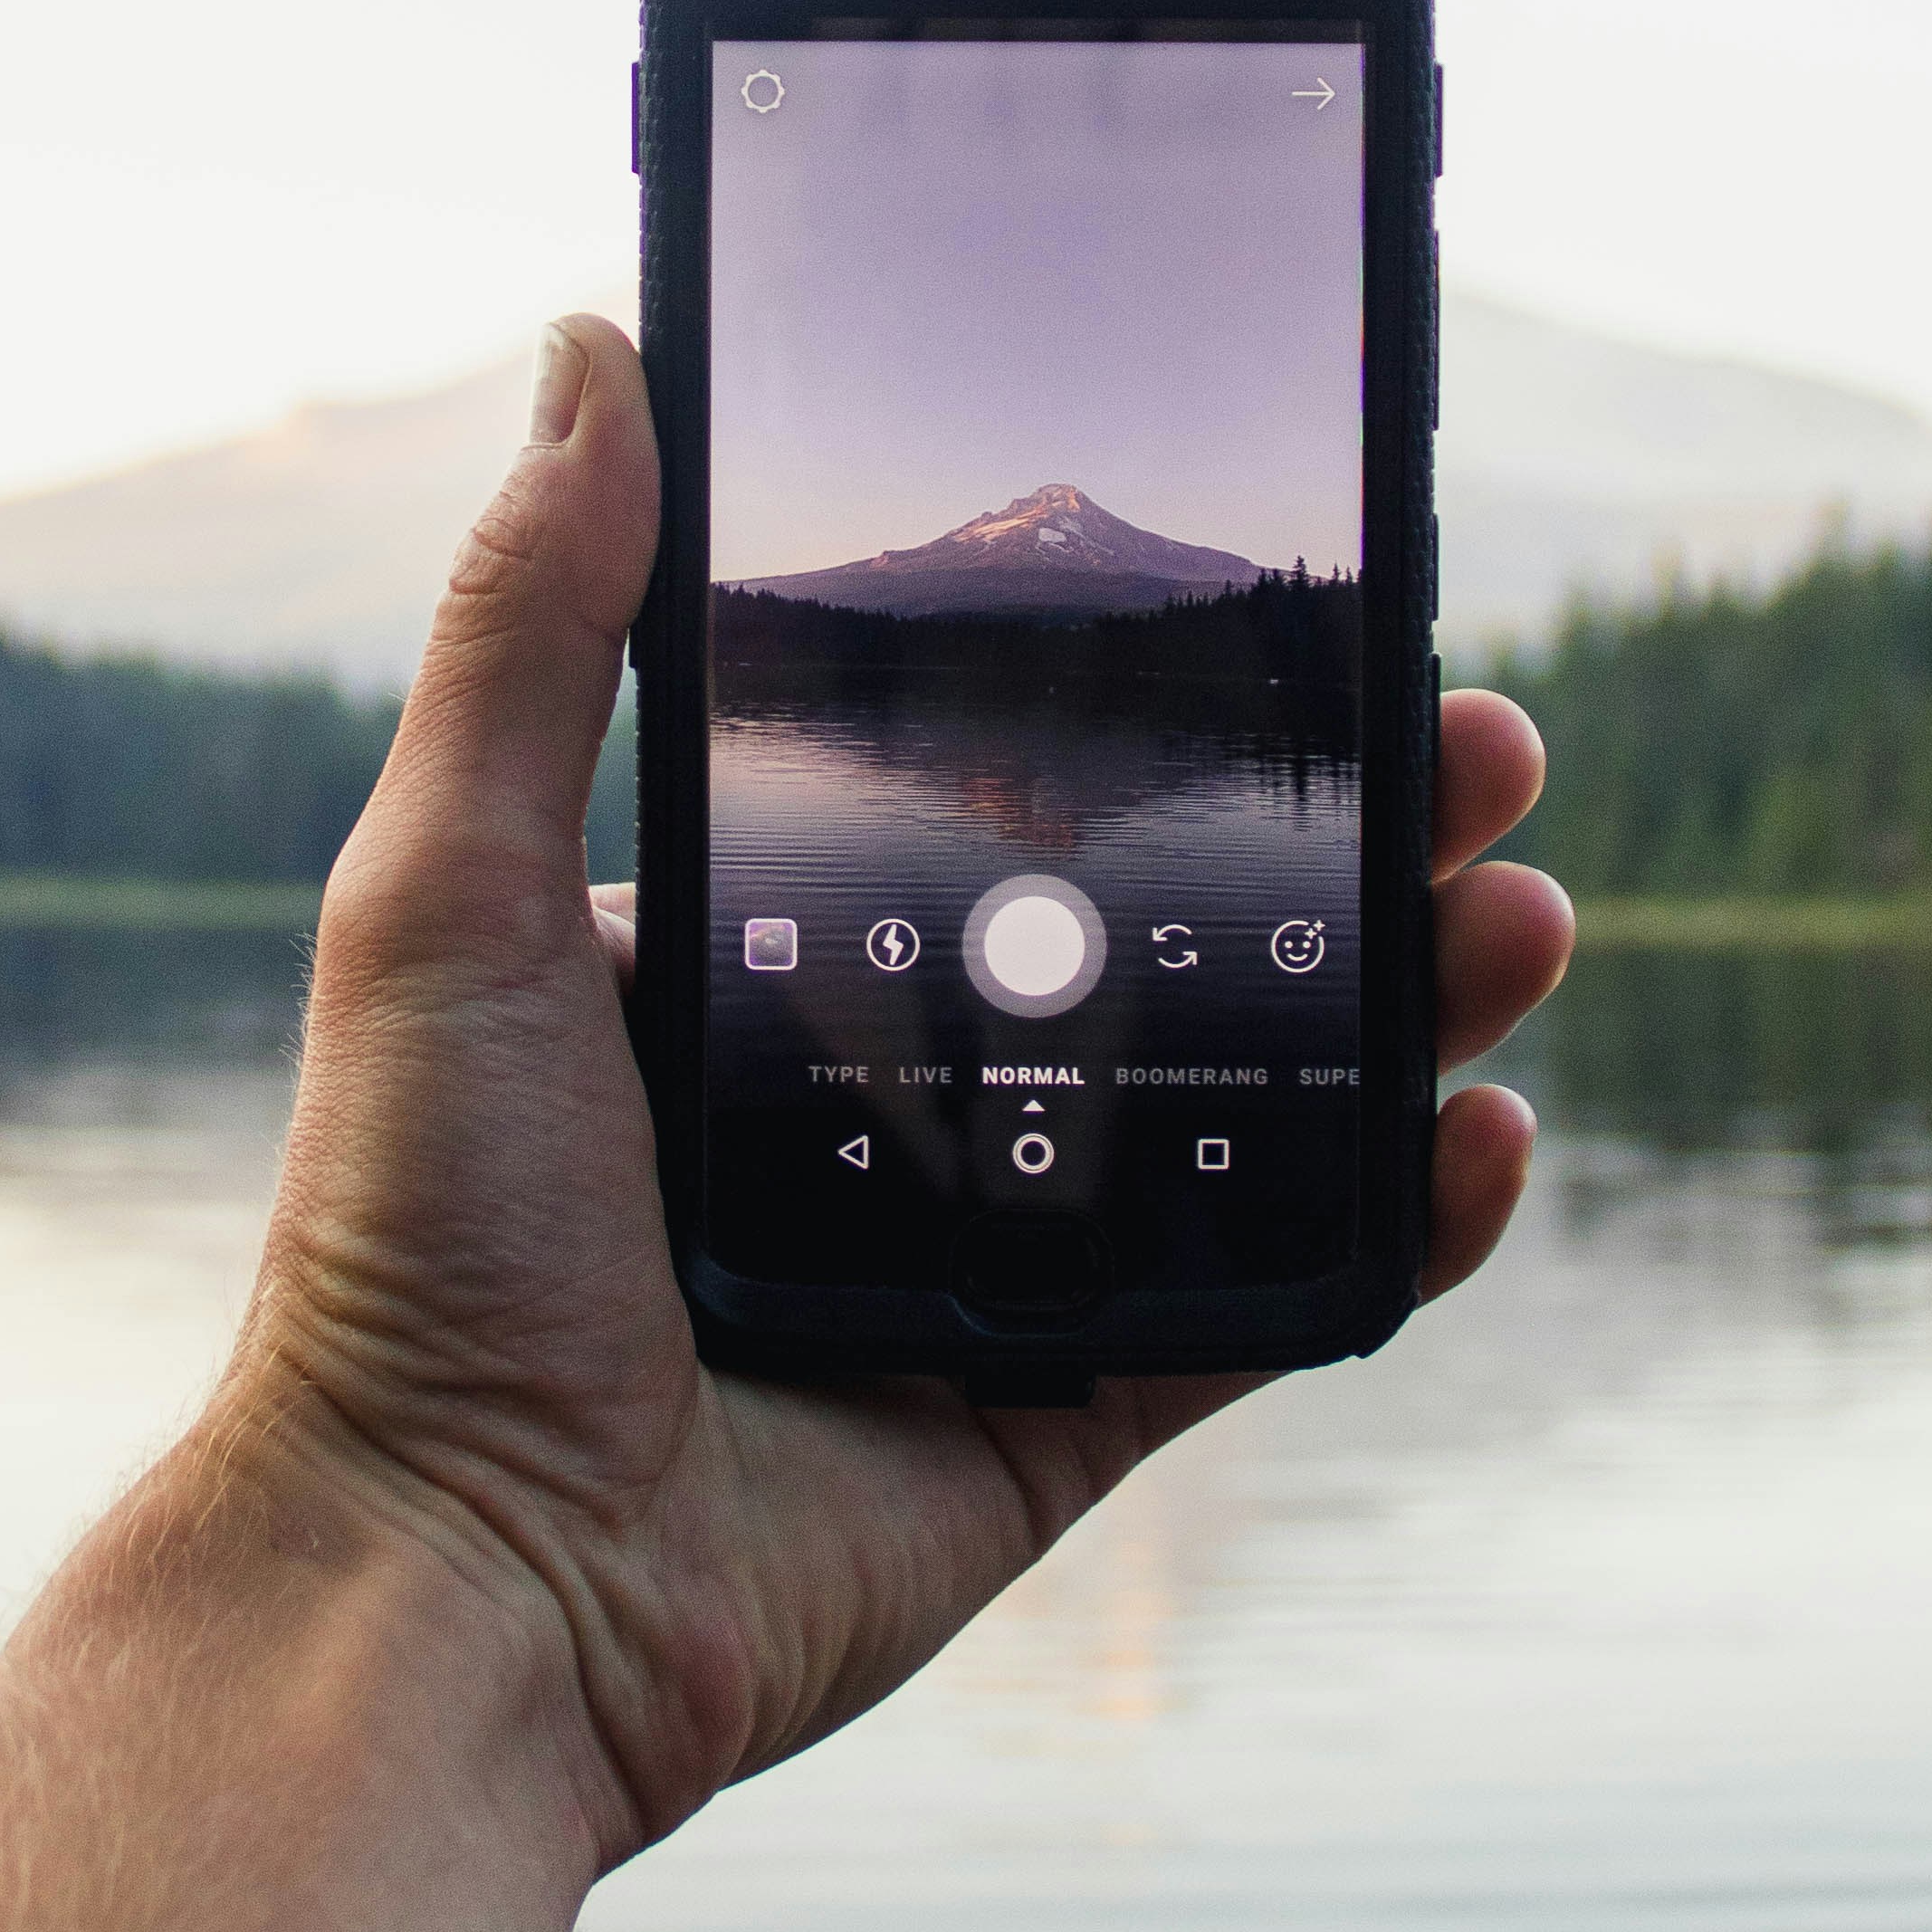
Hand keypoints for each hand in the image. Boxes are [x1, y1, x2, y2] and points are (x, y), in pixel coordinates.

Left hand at [238, 317, 1573, 1860]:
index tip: (1295, 609)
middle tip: (1479, 749)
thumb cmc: (411, 1243)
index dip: (1161, 705)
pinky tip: (1483, 1134)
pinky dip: (1399, 1225)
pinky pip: (1270, 1303)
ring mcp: (993, 1257)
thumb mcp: (444, 891)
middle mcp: (890, 1095)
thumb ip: (531, 629)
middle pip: (1173, 928)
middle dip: (1345, 836)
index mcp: (761, 963)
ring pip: (1259, 1100)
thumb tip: (592, 342)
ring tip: (1521, 913)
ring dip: (1414, 999)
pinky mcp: (1061, 1413)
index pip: (1004, 789)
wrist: (444, 1590)